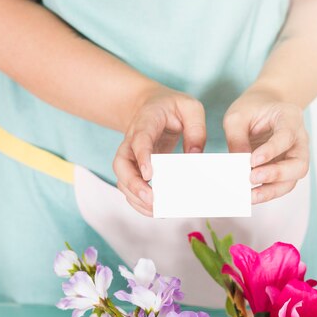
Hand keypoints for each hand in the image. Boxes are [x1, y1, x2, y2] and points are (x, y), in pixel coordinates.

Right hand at [113, 83, 205, 215]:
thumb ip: (196, 128)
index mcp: (146, 122)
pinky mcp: (134, 168)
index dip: (142, 157)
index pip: (139, 140)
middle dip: (133, 184)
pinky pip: (129, 187)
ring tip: (155, 211)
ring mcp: (130, 156)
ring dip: (135, 197)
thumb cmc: (172, 107)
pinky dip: (138, 201)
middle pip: (121, 164)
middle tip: (151, 199)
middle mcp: (132, 140)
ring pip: (122, 179)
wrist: (151, 105)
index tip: (150, 175)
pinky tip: (154, 211)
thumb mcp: (190, 107)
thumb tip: (195, 156)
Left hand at [223, 86, 309, 204]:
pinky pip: (282, 185)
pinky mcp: (287, 170)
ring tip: (251, 195)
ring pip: (293, 179)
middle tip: (252, 178)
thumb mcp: (237, 117)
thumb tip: (237, 166)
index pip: (287, 136)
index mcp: (290, 117)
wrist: (261, 110)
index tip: (253, 160)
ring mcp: (295, 156)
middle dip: (276, 174)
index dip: (271, 150)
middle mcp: (299, 139)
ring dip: (272, 190)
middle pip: (299, 164)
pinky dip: (268, 192)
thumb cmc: (251, 110)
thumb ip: (237, 139)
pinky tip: (252, 196)